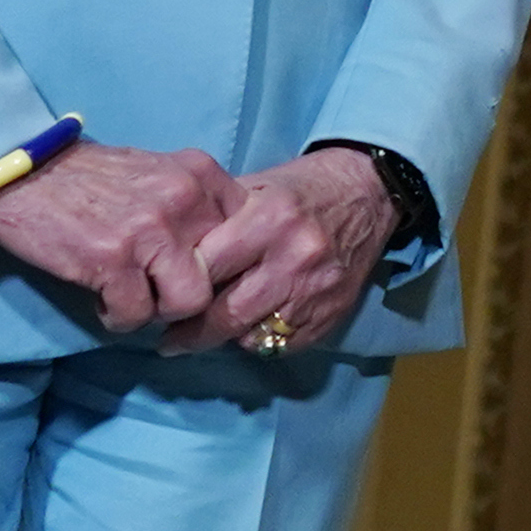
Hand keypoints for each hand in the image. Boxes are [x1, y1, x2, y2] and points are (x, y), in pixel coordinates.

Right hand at [0, 141, 243, 334]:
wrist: (23, 171)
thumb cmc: (90, 179)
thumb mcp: (158, 175)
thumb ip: (194, 205)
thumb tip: (227, 255)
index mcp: (201, 175)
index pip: (249, 234)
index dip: (228, 267)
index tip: (204, 279)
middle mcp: (185, 198)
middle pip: (225, 274)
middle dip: (195, 296)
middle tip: (166, 301)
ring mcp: (151, 228)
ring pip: (189, 301)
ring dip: (159, 310)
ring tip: (133, 299)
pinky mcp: (112, 257)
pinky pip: (135, 314)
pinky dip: (117, 317)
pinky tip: (102, 300)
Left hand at [170, 148, 396, 356]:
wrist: (371, 192)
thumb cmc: (301, 188)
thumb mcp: (254, 186)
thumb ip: (214, 219)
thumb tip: (167, 256)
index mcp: (270, 218)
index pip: (206, 268)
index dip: (176, 286)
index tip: (160, 299)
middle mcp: (295, 257)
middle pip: (227, 314)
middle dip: (191, 332)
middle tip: (169, 339)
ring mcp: (317, 289)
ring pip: (253, 336)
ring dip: (226, 338)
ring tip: (207, 332)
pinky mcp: (333, 313)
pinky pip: (282, 344)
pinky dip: (261, 339)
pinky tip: (250, 326)